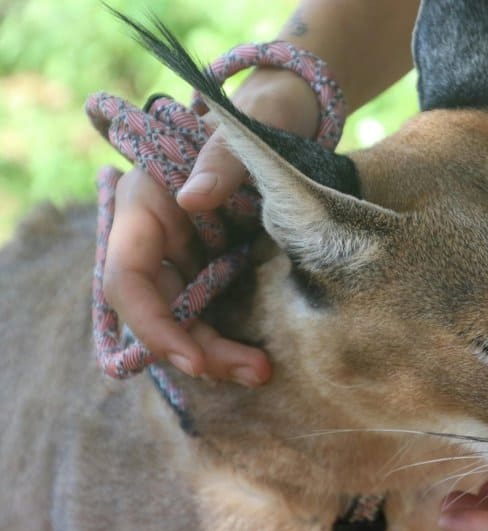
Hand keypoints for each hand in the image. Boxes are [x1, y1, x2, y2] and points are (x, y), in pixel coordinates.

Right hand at [103, 68, 317, 384]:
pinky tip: (258, 360)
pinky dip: (231, 340)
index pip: (126, 276)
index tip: (192, 356)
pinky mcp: (212, 271)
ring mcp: (184, 259)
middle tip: (250, 372)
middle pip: (159, 310)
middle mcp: (156, 240)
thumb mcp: (239, 136)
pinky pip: (212, 314)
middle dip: (197, 349)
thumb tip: (193, 199)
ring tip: (260, 372)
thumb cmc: (255, 123)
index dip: (151, 322)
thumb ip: (218, 161)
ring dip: (218, 354)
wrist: (283, 126)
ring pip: (186, 321)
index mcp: (144, 207)